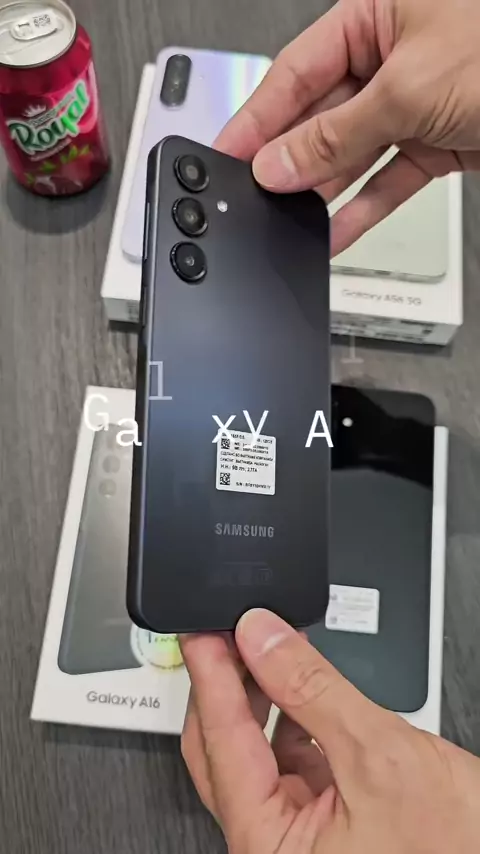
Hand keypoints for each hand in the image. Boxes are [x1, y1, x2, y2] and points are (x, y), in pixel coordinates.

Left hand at [181, 609, 479, 853]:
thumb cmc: (455, 848)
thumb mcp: (378, 752)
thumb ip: (311, 688)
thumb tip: (261, 638)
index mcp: (271, 847)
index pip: (221, 742)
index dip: (209, 676)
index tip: (201, 631)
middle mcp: (274, 847)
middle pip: (222, 751)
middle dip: (224, 686)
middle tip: (226, 633)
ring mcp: (299, 835)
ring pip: (254, 752)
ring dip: (257, 697)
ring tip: (261, 647)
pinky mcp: (325, 819)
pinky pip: (289, 758)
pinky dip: (289, 716)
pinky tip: (294, 684)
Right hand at [215, 0, 479, 254]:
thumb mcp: (409, 89)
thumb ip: (336, 133)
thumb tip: (279, 162)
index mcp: (375, 14)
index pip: (296, 71)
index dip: (258, 117)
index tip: (225, 155)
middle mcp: (391, 56)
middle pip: (321, 116)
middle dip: (290, 159)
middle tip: (254, 195)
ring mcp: (414, 102)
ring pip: (352, 154)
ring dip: (323, 190)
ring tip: (289, 219)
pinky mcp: (436, 142)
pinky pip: (388, 180)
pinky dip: (365, 208)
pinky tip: (335, 232)